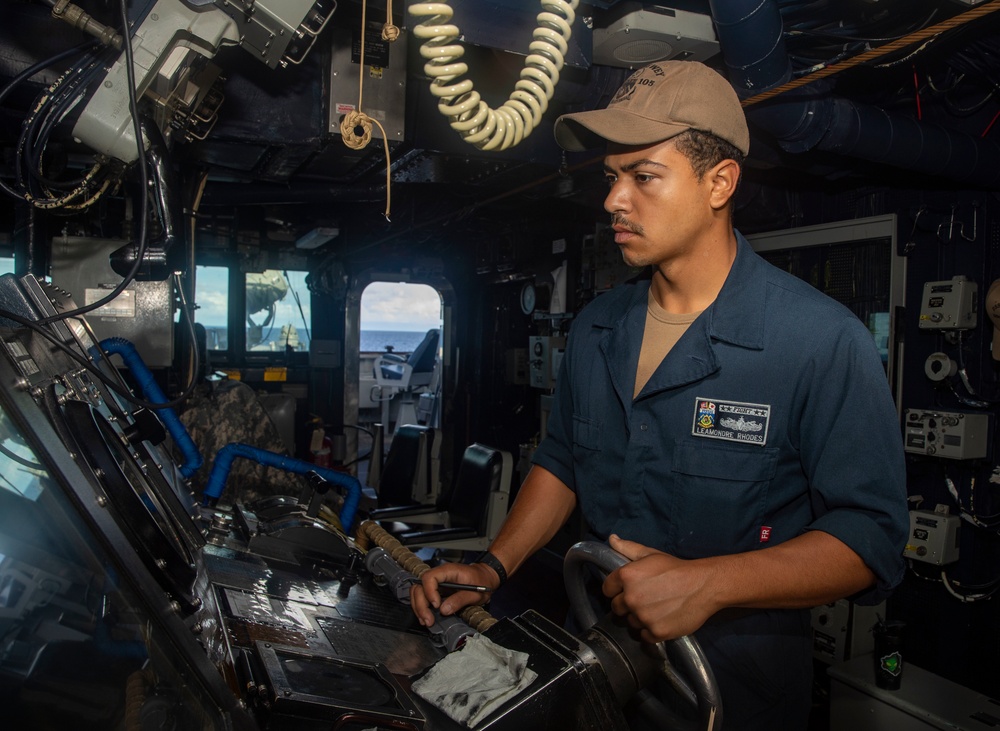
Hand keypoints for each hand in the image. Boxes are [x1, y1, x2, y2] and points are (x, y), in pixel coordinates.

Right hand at [409, 562, 497, 626]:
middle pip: (420, 587)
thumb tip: (443, 610)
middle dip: (421, 605)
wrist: (485, 578)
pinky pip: (423, 597)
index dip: (430, 592)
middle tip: (428, 620)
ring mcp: (436, 582)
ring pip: (418, 592)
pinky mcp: (436, 590)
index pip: (429, 577)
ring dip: (419, 607)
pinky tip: (426, 618)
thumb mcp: (475, 593)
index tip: (436, 605)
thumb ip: (460, 600)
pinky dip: (421, 607)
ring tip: (426, 621)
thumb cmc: (482, 581)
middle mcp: (439, 575)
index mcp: (448, 571)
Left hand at [602, 534, 718, 642]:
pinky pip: (644, 636)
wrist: (703, 585)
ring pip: (631, 623)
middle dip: (627, 605)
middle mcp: (631, 598)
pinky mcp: (656, 632)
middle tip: (643, 599)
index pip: (607, 589)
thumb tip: (611, 539)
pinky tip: (661, 620)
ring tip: (655, 609)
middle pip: (616, 608)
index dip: (615, 590)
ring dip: (639, 618)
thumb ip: (627, 548)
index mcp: (627, 576)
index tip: (626, 590)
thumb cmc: (676, 568)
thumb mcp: (650, 554)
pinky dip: (650, 631)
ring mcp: (643, 617)